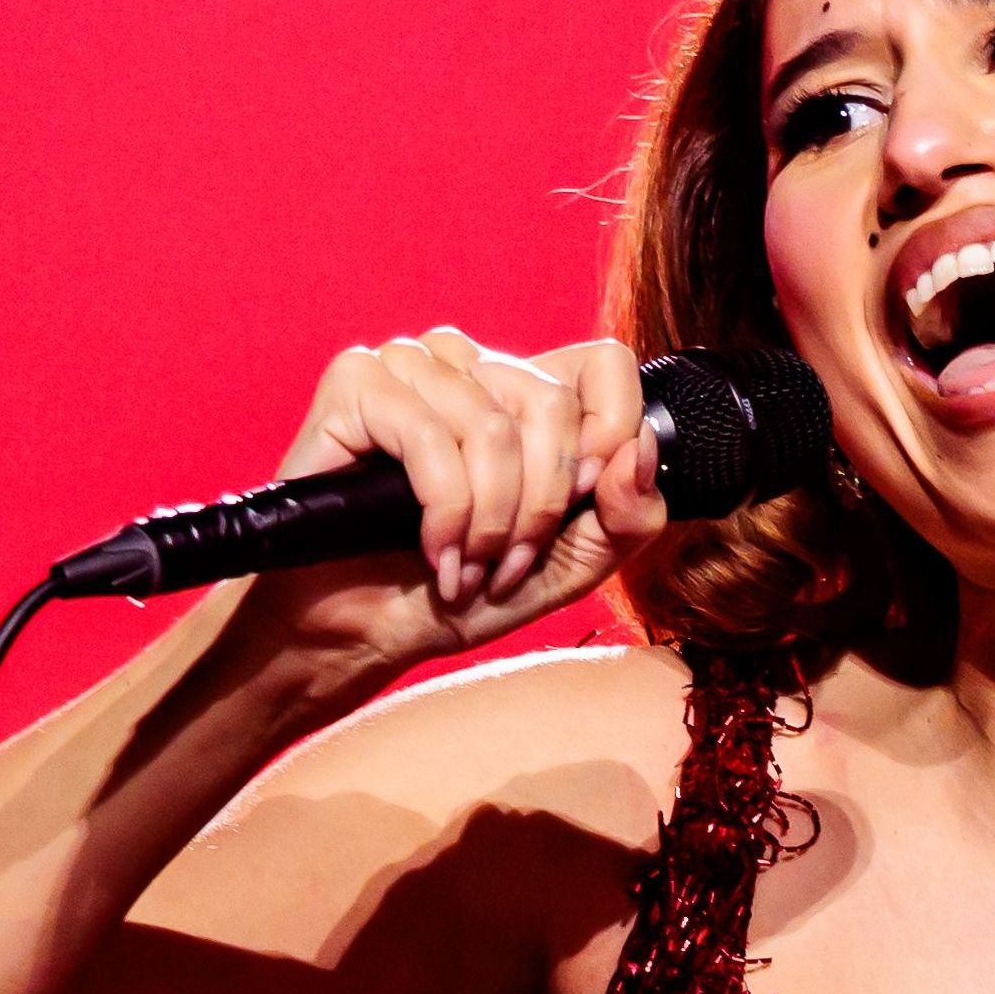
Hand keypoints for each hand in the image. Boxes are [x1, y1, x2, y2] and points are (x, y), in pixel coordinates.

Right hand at [229, 329, 673, 687]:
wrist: (362, 631)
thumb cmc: (460, 590)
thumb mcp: (570, 565)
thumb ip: (628, 514)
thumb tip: (638, 449)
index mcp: (523, 388)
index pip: (606, 365)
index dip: (611, 436)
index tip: (582, 507)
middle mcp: (469, 362)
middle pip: (552, 405)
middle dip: (539, 509)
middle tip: (505, 564)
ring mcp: (410, 364)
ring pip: (494, 429)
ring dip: (488, 524)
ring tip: (465, 568)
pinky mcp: (356, 382)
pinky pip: (432, 439)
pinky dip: (443, 513)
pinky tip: (433, 554)